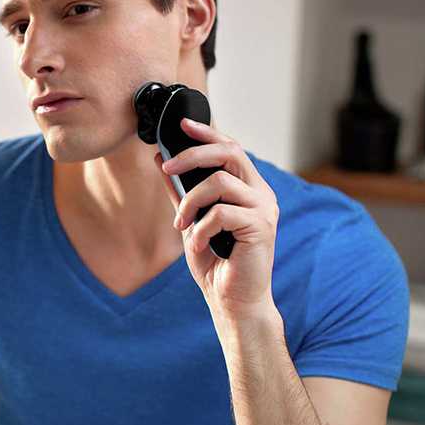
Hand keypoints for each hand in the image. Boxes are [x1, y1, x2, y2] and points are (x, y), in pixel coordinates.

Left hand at [155, 118, 279, 319]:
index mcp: (247, 188)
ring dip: (191, 201)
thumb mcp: (190, 220)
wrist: (231, 300)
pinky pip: (221, 213)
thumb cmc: (215, 262)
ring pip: (220, 182)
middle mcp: (260, 193)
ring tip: (182, 224)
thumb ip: (179, 191)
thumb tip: (160, 160)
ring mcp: (264, 209)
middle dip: (194, 154)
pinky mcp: (262, 227)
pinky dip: (201, 228)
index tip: (182, 124)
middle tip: (167, 168)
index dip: (207, 133)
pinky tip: (200, 244)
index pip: (230, 147)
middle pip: (230, 152)